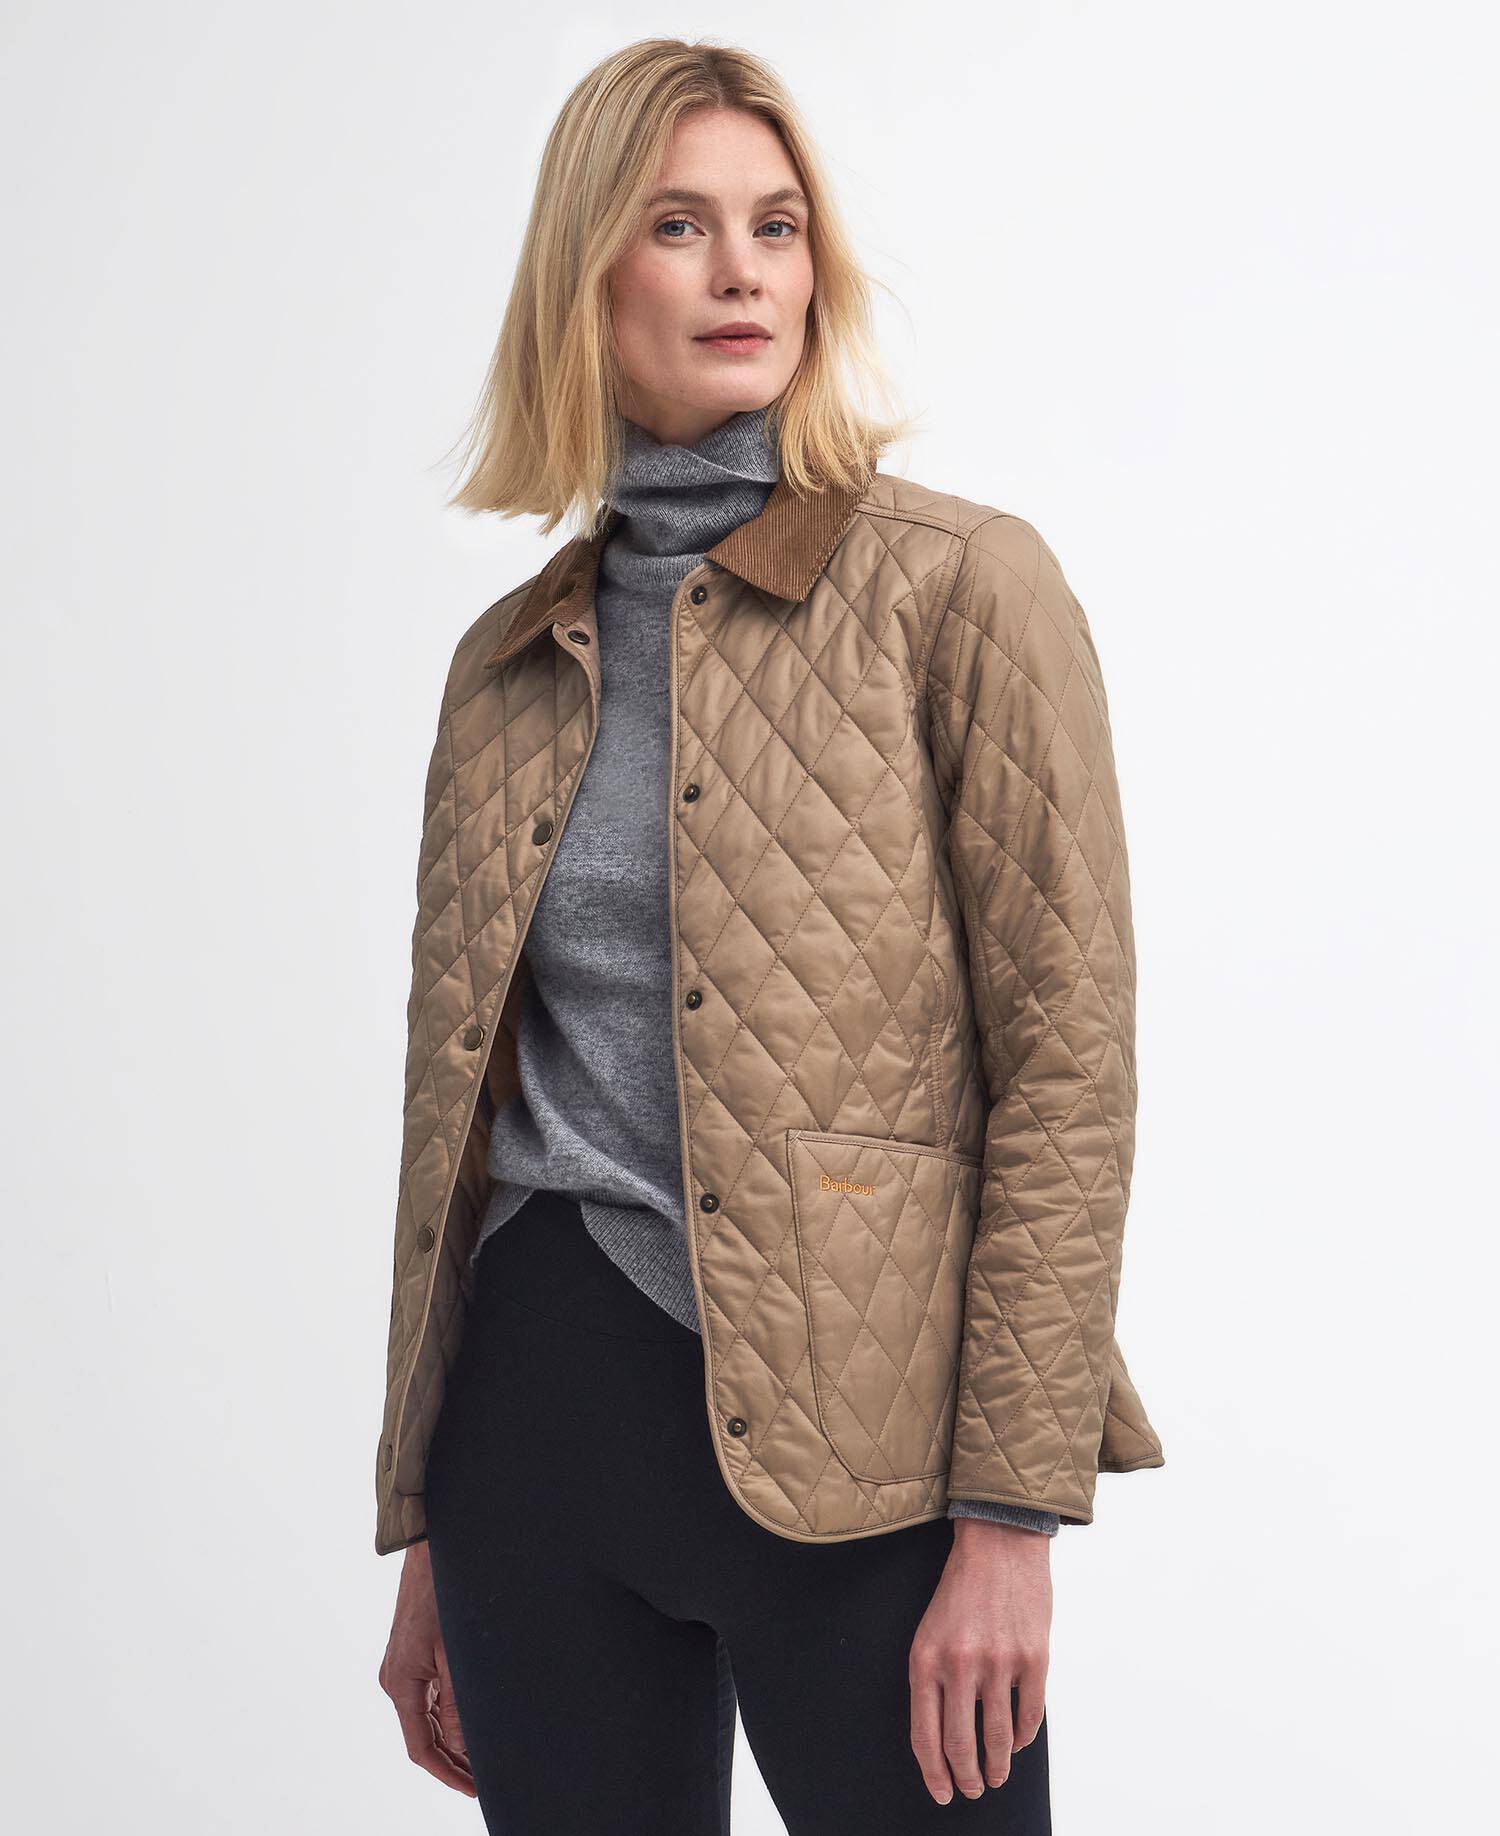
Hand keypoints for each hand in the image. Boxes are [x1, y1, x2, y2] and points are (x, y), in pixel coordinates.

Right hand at [378, 1541, 476, 1796]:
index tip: (474, 1789)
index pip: (421, 1748)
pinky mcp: (414, 1653)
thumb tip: (465, 1745)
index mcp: (401, 1684)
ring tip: (485, 1755)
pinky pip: (430, 1696)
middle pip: (425, 1736)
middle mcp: (397, 1679)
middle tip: (486, 1778)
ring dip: (453, 1738)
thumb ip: (458, 1702)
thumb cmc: (442, 1592)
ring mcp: (404, 1666)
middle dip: (454, 1760)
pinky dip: (449, 1714)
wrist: (431, 1547)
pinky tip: (472, 1719)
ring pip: (429, 1717)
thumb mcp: (455, 1653)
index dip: (448, 1773)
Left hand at [908, 1519, 1050, 1804]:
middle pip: (961, 1745)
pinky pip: (1029, 1715)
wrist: (998, 1544)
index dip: (934, 1773)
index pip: (925, 1735)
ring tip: (996, 1776)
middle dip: (966, 1778)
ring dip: (997, 1766)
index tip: (942, 1793)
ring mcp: (999, 1662)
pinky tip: (1015, 1742)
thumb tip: (939, 1739)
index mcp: (926, 1659)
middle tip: (972, 1790)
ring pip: (997, 1737)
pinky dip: (1022, 1737)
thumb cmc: (960, 1592)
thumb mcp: (929, 1632)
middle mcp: (960, 1664)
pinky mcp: (1034, 1657)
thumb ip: (932, 1681)